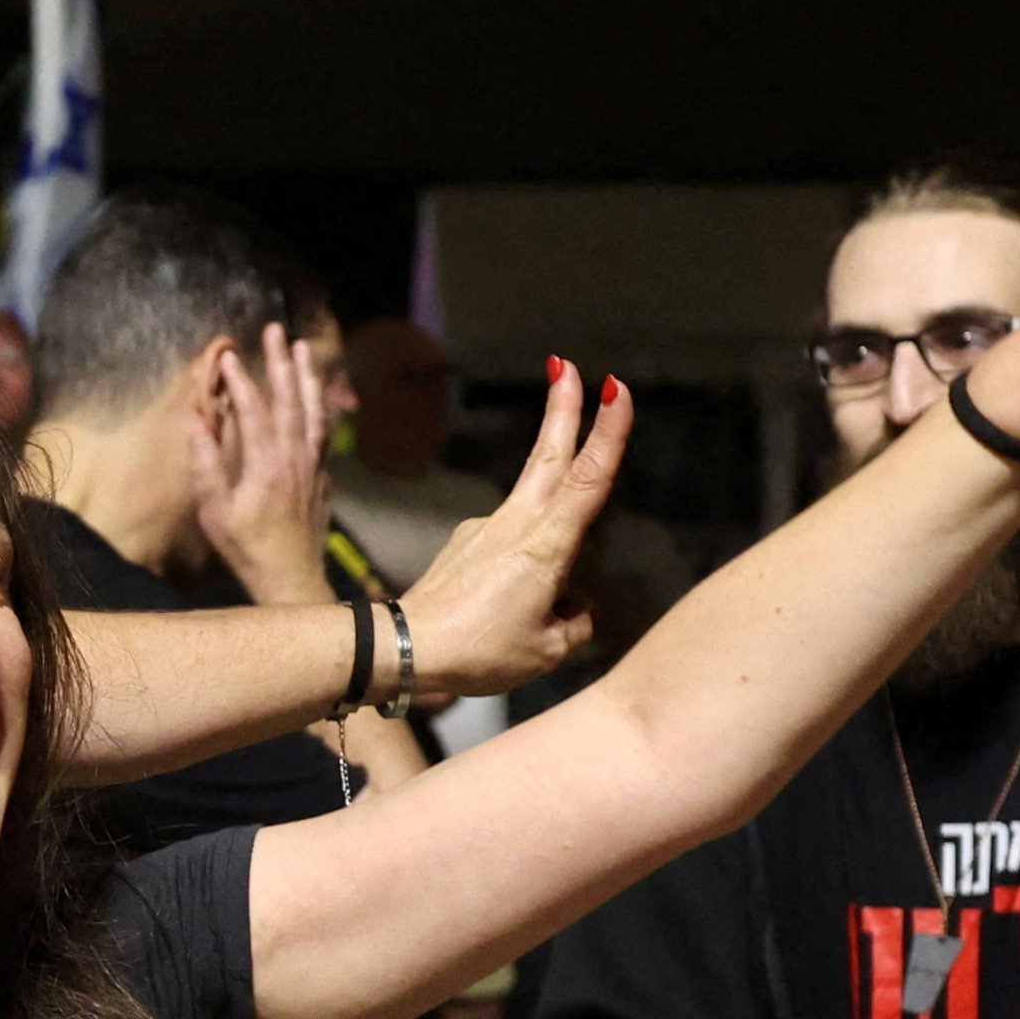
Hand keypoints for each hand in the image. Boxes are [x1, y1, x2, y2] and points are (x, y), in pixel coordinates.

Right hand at [187, 325, 335, 603]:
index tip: (227, 357)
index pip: (255, 411)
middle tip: (276, 330)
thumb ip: (206, 466)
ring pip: (314, 411)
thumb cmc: (247, 549)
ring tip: (304, 349)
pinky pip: (325, 431)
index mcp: (266, 464)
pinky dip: (322, 406)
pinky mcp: (322, 477)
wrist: (292, 580)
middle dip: (281, 363)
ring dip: (308, 377)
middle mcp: (295, 457)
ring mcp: (313, 465)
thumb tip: (195, 424)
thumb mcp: (216, 513)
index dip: (241, 381)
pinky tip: (321, 395)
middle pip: (290, 400)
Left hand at [400, 359, 626, 694]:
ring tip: (534, 613)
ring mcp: (486, 530)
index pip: (586, 480)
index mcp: (544, 546)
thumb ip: (574, 620)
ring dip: (553, 521)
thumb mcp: (546, 650)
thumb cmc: (477, 653)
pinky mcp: (466, 544)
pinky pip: (512, 546)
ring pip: (534, 503)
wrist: (405, 650)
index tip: (614, 388)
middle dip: (562, 410)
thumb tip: (573, 604)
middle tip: (567, 365)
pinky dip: (527, 568)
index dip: (608, 433)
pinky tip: (508, 613)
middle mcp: (515, 526)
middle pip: (549, 457)